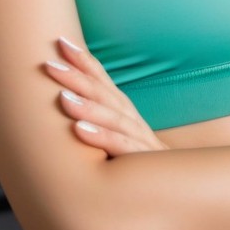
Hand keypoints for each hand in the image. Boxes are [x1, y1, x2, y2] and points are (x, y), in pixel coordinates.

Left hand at [44, 36, 167, 155]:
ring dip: (87, 105)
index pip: (102, 79)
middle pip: (103, 92)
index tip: (60, 41)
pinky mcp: (142, 160)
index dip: (83, 60)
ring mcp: (139, 137)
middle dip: (77, 76)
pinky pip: (121, 147)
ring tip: (61, 97)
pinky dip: (101, 137)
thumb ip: (97, 121)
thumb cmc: (139, 162)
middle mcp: (131, 118)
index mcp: (123, 110)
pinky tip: (79, 130)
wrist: (179, 188)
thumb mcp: (118, 136)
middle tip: (49, 64)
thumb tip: (62, 101)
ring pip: (112, 117)